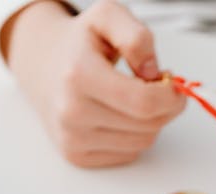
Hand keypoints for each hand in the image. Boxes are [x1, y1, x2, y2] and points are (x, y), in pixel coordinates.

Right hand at [2, 0, 186, 166]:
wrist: (41, 64)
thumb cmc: (80, 42)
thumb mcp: (107, 16)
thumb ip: (136, 36)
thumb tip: (153, 73)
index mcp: (79, 75)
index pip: (144, 102)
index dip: (171, 96)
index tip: (173, 85)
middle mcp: (71, 112)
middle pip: (148, 125)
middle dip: (165, 107)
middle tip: (157, 87)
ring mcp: (72, 138)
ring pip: (142, 142)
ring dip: (151, 122)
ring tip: (135, 98)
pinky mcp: (76, 156)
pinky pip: (128, 154)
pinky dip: (134, 136)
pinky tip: (120, 115)